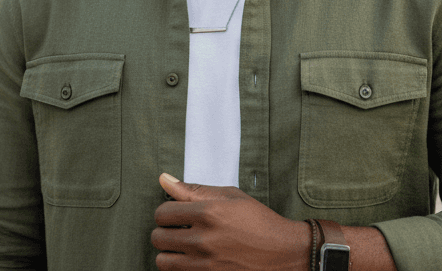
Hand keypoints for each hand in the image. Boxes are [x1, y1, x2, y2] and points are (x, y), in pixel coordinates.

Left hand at [151, 173, 310, 270]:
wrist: (284, 254)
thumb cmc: (259, 222)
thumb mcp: (231, 197)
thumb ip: (194, 189)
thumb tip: (163, 179)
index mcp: (209, 213)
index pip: (162, 213)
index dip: (165, 212)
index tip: (175, 215)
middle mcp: (204, 239)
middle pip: (158, 238)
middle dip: (165, 232)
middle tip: (178, 231)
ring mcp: (205, 264)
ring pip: (162, 261)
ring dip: (169, 253)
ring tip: (183, 248)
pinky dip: (180, 269)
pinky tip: (192, 261)